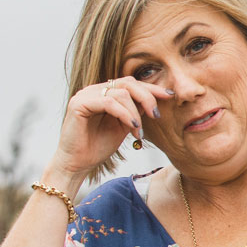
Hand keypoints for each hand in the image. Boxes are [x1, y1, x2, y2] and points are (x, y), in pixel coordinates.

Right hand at [50, 76, 172, 182]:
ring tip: (139, 131)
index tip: (169, 96)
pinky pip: (109, 102)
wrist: (77, 164)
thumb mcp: (123, 126)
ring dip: (135, 112)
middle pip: (127, 83)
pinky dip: (124, 114)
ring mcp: (85, 95)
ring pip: (120, 93)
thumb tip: (153, 101)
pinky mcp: (78, 103)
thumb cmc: (98, 147)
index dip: (151, 88)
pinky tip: (132, 127)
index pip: (130, 83)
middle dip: (147, 97)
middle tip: (157, 115)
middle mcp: (94, 90)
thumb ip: (135, 112)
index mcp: (104, 93)